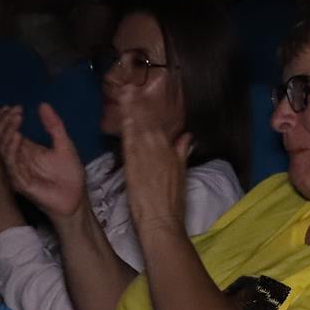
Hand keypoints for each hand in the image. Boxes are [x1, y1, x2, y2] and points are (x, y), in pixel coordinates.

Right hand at [0, 102, 88, 221]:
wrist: (76, 199)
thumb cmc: (69, 174)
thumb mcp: (64, 145)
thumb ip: (54, 126)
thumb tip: (43, 104)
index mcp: (23, 150)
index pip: (4, 132)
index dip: (4, 119)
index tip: (13, 106)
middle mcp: (16, 160)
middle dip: (4, 123)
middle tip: (15, 111)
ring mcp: (16, 171)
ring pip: (1, 150)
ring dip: (7, 133)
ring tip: (16, 119)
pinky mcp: (19, 183)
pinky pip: (10, 164)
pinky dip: (12, 149)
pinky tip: (18, 136)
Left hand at [118, 97, 190, 232]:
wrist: (162, 222)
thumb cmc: (172, 203)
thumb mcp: (181, 174)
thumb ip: (181, 152)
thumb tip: (187, 136)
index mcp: (169, 153)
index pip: (160, 127)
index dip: (151, 111)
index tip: (143, 95)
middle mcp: (159, 152)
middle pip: (148, 125)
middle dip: (139, 106)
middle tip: (131, 87)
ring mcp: (146, 159)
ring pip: (139, 130)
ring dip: (132, 111)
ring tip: (125, 94)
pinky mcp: (134, 167)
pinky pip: (131, 144)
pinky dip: (128, 129)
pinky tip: (123, 117)